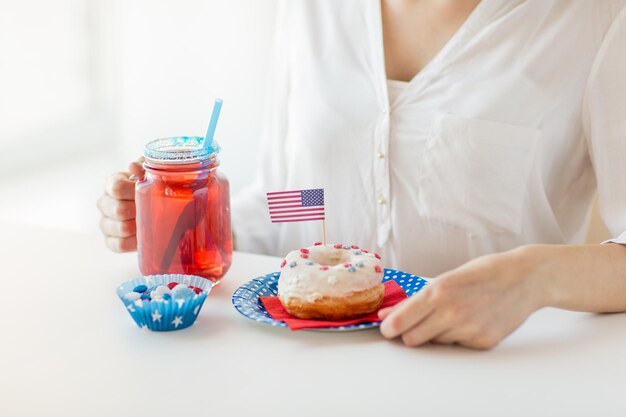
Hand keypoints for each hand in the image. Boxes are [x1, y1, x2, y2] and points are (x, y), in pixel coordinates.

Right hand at [97, 158, 144, 251]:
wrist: (155, 210)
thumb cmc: (151, 189)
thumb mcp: (149, 175)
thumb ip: (143, 167)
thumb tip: (133, 167)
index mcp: (112, 184)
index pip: (116, 188)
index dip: (133, 192)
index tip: (148, 193)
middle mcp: (104, 203)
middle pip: (118, 210)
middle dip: (139, 211)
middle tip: (153, 210)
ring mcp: (105, 223)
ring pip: (121, 228)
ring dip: (139, 227)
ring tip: (150, 222)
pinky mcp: (110, 241)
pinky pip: (119, 245)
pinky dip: (135, 242)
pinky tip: (143, 236)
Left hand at [379, 247, 544, 348]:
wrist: (526, 278)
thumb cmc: (484, 273)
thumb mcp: (447, 278)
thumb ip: (415, 300)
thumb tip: (386, 315)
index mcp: (439, 292)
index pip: (401, 322)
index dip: (389, 328)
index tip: (386, 328)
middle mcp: (452, 312)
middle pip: (412, 339)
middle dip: (409, 333)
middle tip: (417, 322)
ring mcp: (469, 330)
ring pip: (435, 343)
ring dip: (436, 333)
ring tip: (454, 313)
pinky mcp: (483, 342)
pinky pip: (457, 346)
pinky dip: (458, 336)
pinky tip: (472, 319)